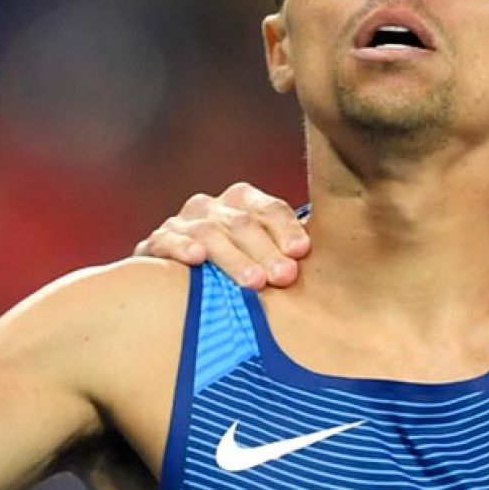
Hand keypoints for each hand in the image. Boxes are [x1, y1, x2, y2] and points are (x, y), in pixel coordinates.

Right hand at [133, 183, 308, 288]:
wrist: (171, 287)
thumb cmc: (236, 272)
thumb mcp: (263, 258)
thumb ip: (289, 255)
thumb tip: (333, 268)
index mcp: (243, 202)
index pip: (270, 208)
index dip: (287, 228)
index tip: (302, 252)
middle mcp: (213, 207)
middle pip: (243, 223)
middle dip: (266, 250)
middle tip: (285, 276)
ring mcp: (183, 223)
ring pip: (210, 233)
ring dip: (233, 257)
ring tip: (254, 281)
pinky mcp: (155, 243)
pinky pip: (167, 241)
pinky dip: (181, 247)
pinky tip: (196, 259)